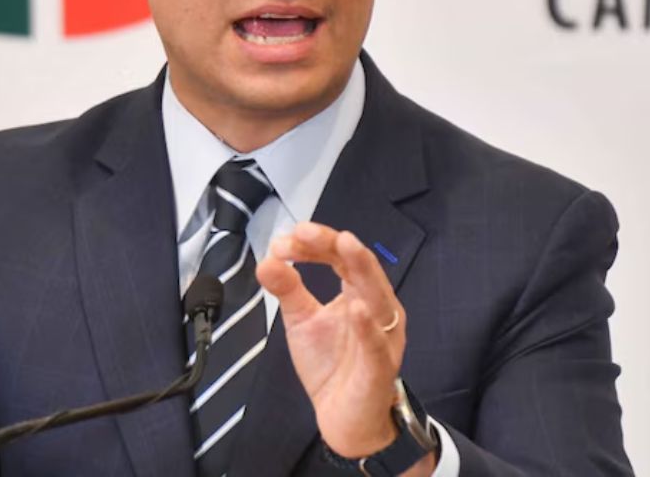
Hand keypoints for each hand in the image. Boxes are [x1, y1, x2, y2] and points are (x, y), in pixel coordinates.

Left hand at [257, 222, 434, 473]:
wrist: (344, 419)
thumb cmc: (330, 365)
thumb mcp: (301, 320)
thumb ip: (288, 289)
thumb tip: (266, 259)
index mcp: (359, 292)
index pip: (341, 256)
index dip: (315, 243)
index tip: (283, 240)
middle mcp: (377, 308)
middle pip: (360, 267)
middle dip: (334, 245)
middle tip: (305, 231)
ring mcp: (383, 337)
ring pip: (378, 297)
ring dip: (361, 268)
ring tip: (344, 245)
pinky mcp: (380, 367)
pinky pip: (377, 345)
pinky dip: (368, 326)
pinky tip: (357, 309)